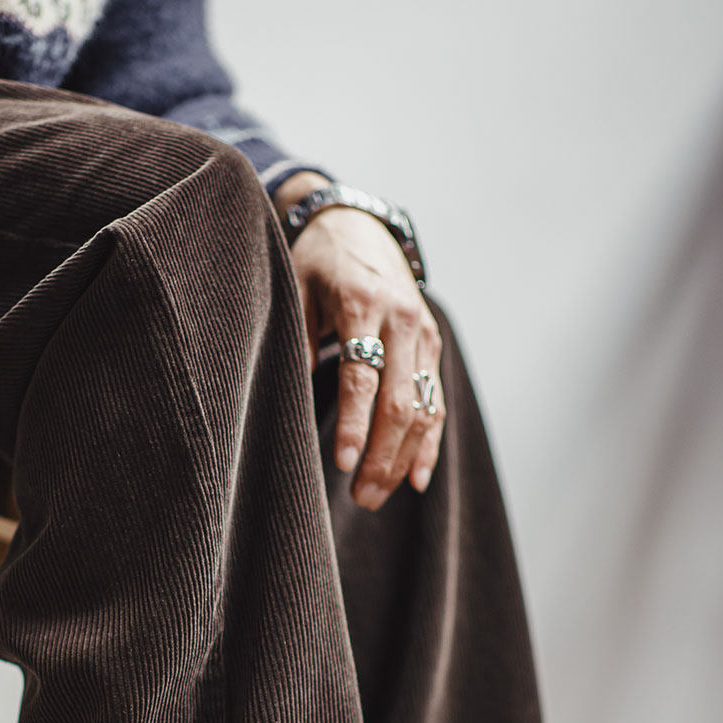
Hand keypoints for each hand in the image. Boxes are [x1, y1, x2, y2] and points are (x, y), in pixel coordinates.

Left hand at [286, 204, 445, 508]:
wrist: (357, 225)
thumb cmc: (316, 262)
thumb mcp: (296, 290)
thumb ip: (298, 341)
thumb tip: (287, 401)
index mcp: (363, 305)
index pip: (362, 376)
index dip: (353, 424)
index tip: (341, 464)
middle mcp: (402, 321)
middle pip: (398, 401)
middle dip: (380, 455)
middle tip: (359, 497)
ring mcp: (423, 334)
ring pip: (421, 408)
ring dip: (401, 458)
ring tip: (375, 496)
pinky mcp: (431, 346)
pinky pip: (434, 401)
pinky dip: (428, 443)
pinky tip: (416, 479)